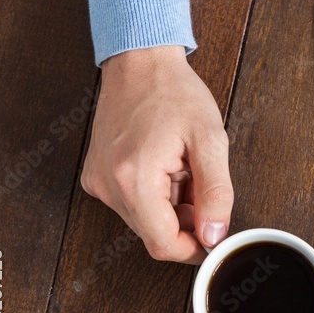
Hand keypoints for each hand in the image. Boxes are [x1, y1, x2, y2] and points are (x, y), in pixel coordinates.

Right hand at [81, 46, 232, 263]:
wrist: (140, 63)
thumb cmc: (174, 93)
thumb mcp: (209, 140)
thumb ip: (216, 192)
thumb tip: (214, 234)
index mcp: (133, 178)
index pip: (162, 243)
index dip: (193, 250)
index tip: (215, 240)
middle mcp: (107, 185)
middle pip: (154, 233)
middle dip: (186, 221)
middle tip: (201, 183)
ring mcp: (98, 181)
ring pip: (145, 220)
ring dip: (172, 206)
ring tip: (182, 168)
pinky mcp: (96, 176)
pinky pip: (132, 203)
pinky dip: (156, 195)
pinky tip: (166, 166)